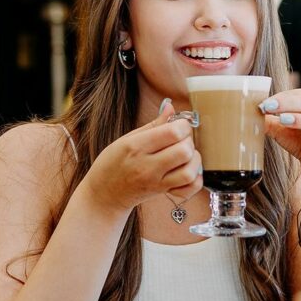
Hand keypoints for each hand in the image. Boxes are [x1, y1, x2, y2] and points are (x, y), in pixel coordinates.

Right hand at [86, 100, 202, 213]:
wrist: (105, 194)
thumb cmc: (113, 163)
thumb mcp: (127, 139)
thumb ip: (153, 124)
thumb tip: (171, 107)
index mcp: (136, 147)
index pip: (172, 133)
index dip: (183, 125)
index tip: (179, 125)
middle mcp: (147, 166)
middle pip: (184, 151)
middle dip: (189, 141)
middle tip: (181, 140)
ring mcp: (156, 182)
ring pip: (189, 172)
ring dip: (194, 160)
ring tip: (185, 156)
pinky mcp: (163, 193)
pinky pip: (189, 189)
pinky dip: (195, 180)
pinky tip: (187, 170)